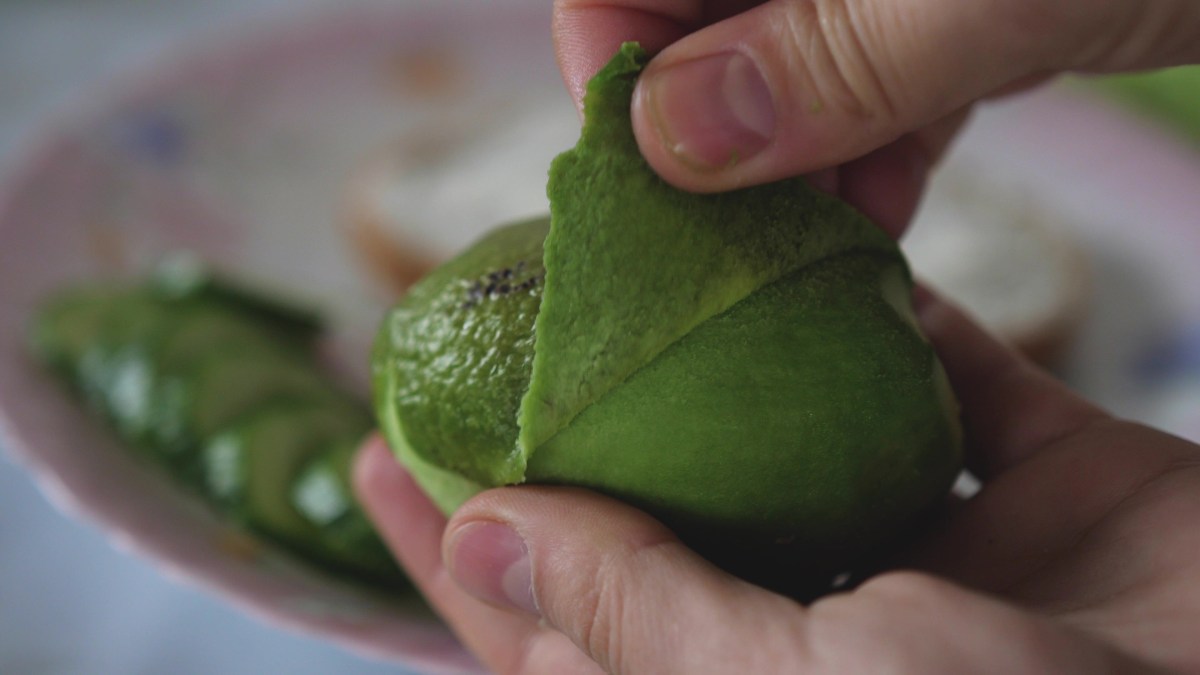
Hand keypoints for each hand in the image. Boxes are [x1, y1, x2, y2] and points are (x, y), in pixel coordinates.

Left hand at [355, 289, 1199, 672]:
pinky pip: (964, 386)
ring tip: (643, 260)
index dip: (450, 552)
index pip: (551, 634)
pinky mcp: (1055, 497)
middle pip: (665, 520)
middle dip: (577, 429)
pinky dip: (911, 322)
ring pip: (808, 441)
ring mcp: (949, 568)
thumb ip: (637, 617)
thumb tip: (479, 538)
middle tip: (490, 323)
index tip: (372, 456)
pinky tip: (847, 255)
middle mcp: (833, 641)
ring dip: (739, 354)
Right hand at [553, 0, 1199, 235]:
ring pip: (787, 60)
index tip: (632, 153)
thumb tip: (668, 132)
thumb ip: (838, 51)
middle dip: (702, 124)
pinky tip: (872, 223)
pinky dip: (867, 158)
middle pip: (707, 12)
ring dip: (788, 163)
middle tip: (718, 234)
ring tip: (809, 247)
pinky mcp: (963, 7)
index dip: (613, 40)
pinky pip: (874, 84)